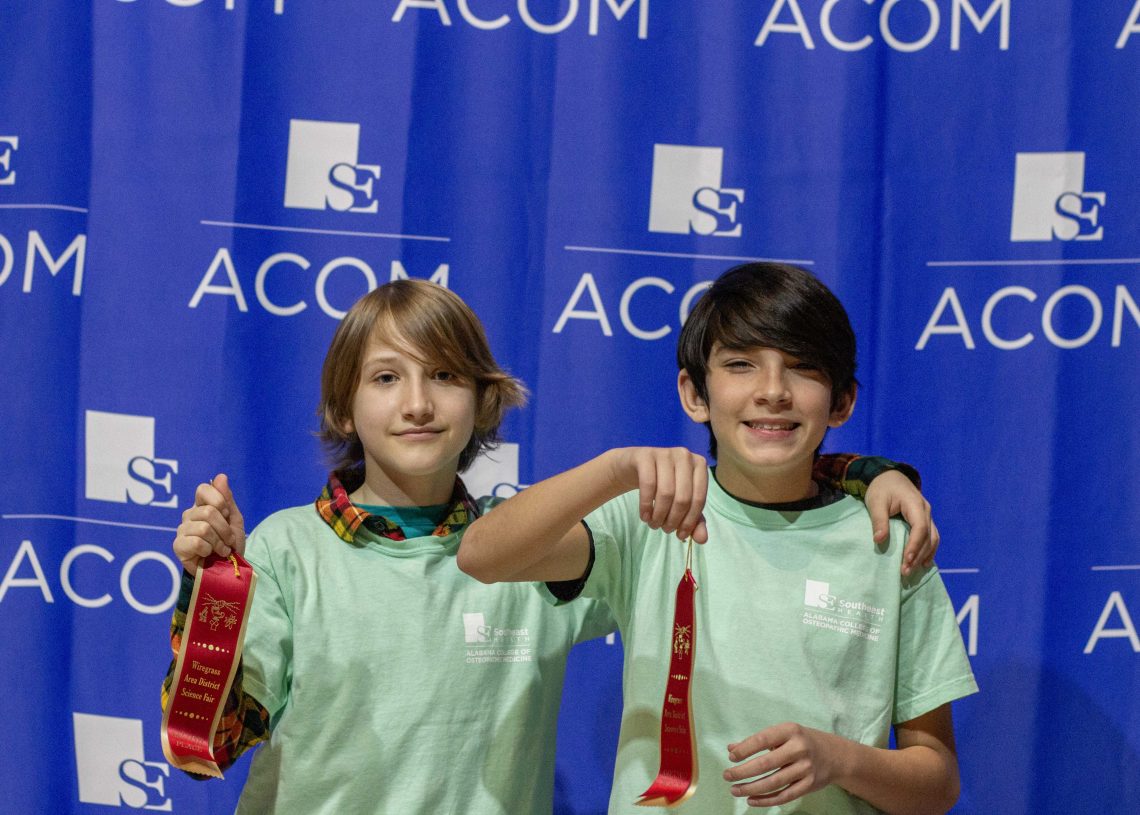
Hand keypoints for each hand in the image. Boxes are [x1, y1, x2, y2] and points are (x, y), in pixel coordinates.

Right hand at [172, 473, 245, 574]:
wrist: (229, 570)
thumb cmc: (230, 544)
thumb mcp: (234, 519)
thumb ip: (227, 498)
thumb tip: (220, 476)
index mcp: (202, 505)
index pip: (203, 489)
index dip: (219, 501)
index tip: (227, 514)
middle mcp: (189, 515)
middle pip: (209, 512)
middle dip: (225, 529)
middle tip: (228, 540)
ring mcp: (182, 530)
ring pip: (204, 528)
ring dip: (219, 542)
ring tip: (221, 550)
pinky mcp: (178, 546)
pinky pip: (195, 542)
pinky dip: (208, 550)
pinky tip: (208, 554)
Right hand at [610, 447, 708, 542]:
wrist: (634, 467)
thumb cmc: (662, 484)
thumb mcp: (681, 502)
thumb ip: (694, 520)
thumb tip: (702, 539)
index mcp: (699, 465)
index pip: (699, 499)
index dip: (690, 521)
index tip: (680, 535)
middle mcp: (684, 456)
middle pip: (683, 497)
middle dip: (673, 520)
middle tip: (665, 530)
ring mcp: (665, 453)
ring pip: (666, 493)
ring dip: (659, 515)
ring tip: (654, 524)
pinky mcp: (645, 455)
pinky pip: (648, 485)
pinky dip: (646, 505)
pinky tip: (644, 516)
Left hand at [723, 722, 840, 807]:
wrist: (835, 755)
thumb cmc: (801, 741)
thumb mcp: (782, 734)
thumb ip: (757, 741)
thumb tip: (731, 749)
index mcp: (790, 731)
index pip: (762, 740)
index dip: (745, 749)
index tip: (731, 757)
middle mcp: (799, 748)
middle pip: (766, 763)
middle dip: (743, 772)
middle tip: (727, 776)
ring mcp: (806, 768)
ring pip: (774, 782)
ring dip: (751, 788)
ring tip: (735, 789)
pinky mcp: (809, 785)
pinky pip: (784, 795)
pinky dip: (766, 800)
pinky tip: (751, 800)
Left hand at [863, 470, 938, 574]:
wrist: (888, 477)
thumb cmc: (881, 489)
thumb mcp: (876, 502)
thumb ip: (879, 520)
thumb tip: (879, 540)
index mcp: (915, 504)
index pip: (920, 528)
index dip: (915, 546)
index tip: (906, 560)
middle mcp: (926, 510)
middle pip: (928, 537)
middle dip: (918, 555)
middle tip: (905, 572)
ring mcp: (927, 515)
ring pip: (933, 538)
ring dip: (924, 555)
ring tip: (913, 570)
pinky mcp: (924, 520)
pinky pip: (931, 537)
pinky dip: (928, 550)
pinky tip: (922, 563)